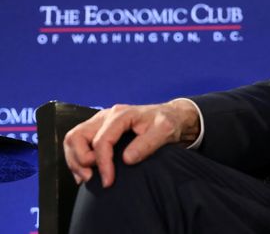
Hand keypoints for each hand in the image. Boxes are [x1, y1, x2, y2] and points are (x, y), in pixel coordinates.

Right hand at [63, 99, 199, 187]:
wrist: (170, 117)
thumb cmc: (167, 122)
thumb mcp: (164, 131)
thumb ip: (147, 144)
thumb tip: (127, 159)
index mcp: (120, 115)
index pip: (101, 140)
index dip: (102, 163)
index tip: (109, 181)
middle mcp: (106, 116)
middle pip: (77, 136)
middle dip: (80, 160)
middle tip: (93, 177)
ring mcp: (100, 122)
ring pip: (73, 139)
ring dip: (75, 160)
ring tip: (88, 177)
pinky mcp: (99, 129)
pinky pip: (78, 143)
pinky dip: (77, 159)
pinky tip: (87, 172)